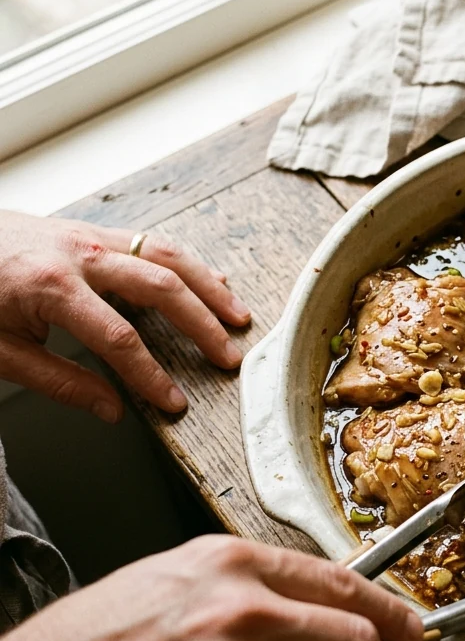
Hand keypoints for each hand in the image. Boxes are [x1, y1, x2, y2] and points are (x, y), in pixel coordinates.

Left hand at [0, 211, 250, 420]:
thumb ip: (58, 381)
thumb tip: (109, 409)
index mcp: (50, 287)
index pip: (119, 338)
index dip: (151, 375)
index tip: (174, 402)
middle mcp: (79, 255)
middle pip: (160, 288)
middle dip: (201, 326)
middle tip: (228, 358)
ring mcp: (89, 237)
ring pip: (167, 256)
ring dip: (209, 288)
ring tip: (238, 318)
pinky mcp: (93, 231)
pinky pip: (153, 243)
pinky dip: (189, 264)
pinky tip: (214, 281)